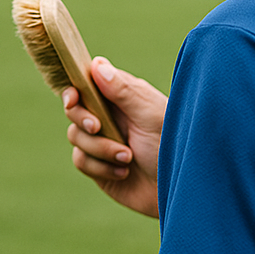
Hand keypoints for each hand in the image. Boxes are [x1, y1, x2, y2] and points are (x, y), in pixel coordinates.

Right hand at [64, 56, 166, 217]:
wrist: (180, 189)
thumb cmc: (174, 146)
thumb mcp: (151, 115)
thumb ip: (124, 91)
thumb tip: (97, 64)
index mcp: (123, 97)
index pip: (88, 83)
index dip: (75, 89)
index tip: (74, 98)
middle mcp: (109, 116)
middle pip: (75, 109)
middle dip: (82, 119)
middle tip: (98, 127)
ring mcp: (102, 141)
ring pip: (76, 136)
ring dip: (100, 148)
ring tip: (127, 158)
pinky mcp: (98, 166)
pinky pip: (81, 160)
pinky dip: (101, 167)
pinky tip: (123, 172)